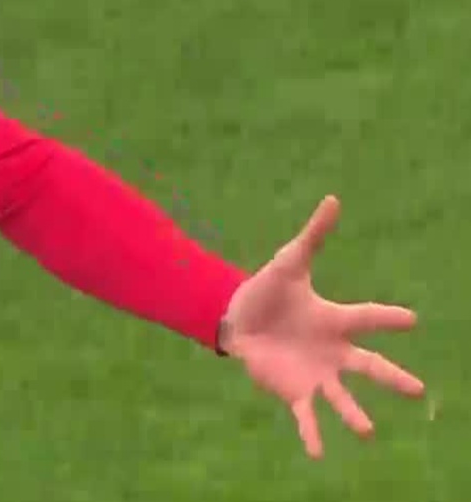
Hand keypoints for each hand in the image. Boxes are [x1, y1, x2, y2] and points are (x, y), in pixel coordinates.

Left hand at [220, 195, 424, 457]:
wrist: (235, 316)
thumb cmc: (268, 291)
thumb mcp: (289, 262)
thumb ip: (313, 235)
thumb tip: (333, 199)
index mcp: (335, 321)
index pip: (367, 318)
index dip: (387, 318)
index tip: (411, 318)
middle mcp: (332, 352)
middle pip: (367, 366)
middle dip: (391, 378)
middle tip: (417, 389)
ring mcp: (315, 374)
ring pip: (341, 397)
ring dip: (354, 414)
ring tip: (368, 430)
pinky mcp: (292, 390)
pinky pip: (306, 416)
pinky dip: (311, 434)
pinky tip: (317, 453)